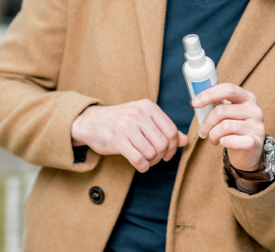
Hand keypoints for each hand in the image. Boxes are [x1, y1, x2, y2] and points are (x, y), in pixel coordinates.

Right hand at [70, 99, 187, 172]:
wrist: (90, 122)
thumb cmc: (121, 121)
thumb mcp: (143, 119)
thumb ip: (164, 128)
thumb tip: (184, 141)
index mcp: (148, 107)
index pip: (171, 130)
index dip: (173, 146)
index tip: (168, 154)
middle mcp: (139, 114)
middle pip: (163, 143)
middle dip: (163, 156)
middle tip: (157, 159)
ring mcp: (127, 126)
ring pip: (152, 152)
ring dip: (152, 161)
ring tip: (147, 160)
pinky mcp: (117, 140)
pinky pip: (138, 159)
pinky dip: (143, 166)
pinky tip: (140, 165)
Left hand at [192, 83, 265, 171]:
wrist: (249, 151)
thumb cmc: (234, 129)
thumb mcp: (229, 113)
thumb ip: (218, 104)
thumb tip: (196, 100)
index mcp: (247, 97)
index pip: (228, 89)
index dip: (209, 94)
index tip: (194, 103)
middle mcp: (254, 110)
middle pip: (222, 110)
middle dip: (207, 122)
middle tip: (202, 132)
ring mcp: (257, 126)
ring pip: (225, 126)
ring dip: (213, 135)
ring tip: (213, 139)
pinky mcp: (256, 142)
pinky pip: (233, 141)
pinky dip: (224, 142)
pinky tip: (223, 142)